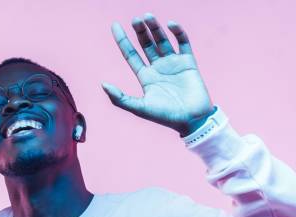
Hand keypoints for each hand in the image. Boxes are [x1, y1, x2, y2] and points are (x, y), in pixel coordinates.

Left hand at [102, 13, 214, 135]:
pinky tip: (170, 24)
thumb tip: (103, 84)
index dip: (122, 40)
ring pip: (162, 40)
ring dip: (155, 28)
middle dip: (140, 31)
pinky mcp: (188, 62)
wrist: (192, 120)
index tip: (114, 25)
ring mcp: (173, 63)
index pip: (131, 55)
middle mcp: (158, 68)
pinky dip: (177, 32)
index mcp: (145, 77)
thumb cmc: (165, 116)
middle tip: (136, 19)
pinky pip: (183, 42)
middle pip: (146, 44)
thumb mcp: (139, 108)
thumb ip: (120, 98)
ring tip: (148, 17)